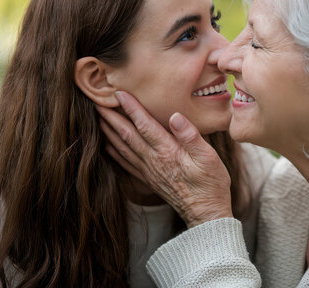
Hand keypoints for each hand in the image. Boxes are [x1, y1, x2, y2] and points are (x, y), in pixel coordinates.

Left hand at [96, 91, 232, 226]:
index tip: (119, 93)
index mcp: (168, 152)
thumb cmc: (211, 184)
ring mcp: (149, 172)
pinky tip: (108, 146)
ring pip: (123, 148)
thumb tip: (175, 116)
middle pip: (127, 135)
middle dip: (112, 117)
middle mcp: (154, 161)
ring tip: (98, 119)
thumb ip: (191, 136)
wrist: (206, 214)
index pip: (145, 125)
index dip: (131, 108)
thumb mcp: (209, 158)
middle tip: (97, 102)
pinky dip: (114, 152)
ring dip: (109, 132)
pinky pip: (126, 163)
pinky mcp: (149, 180)